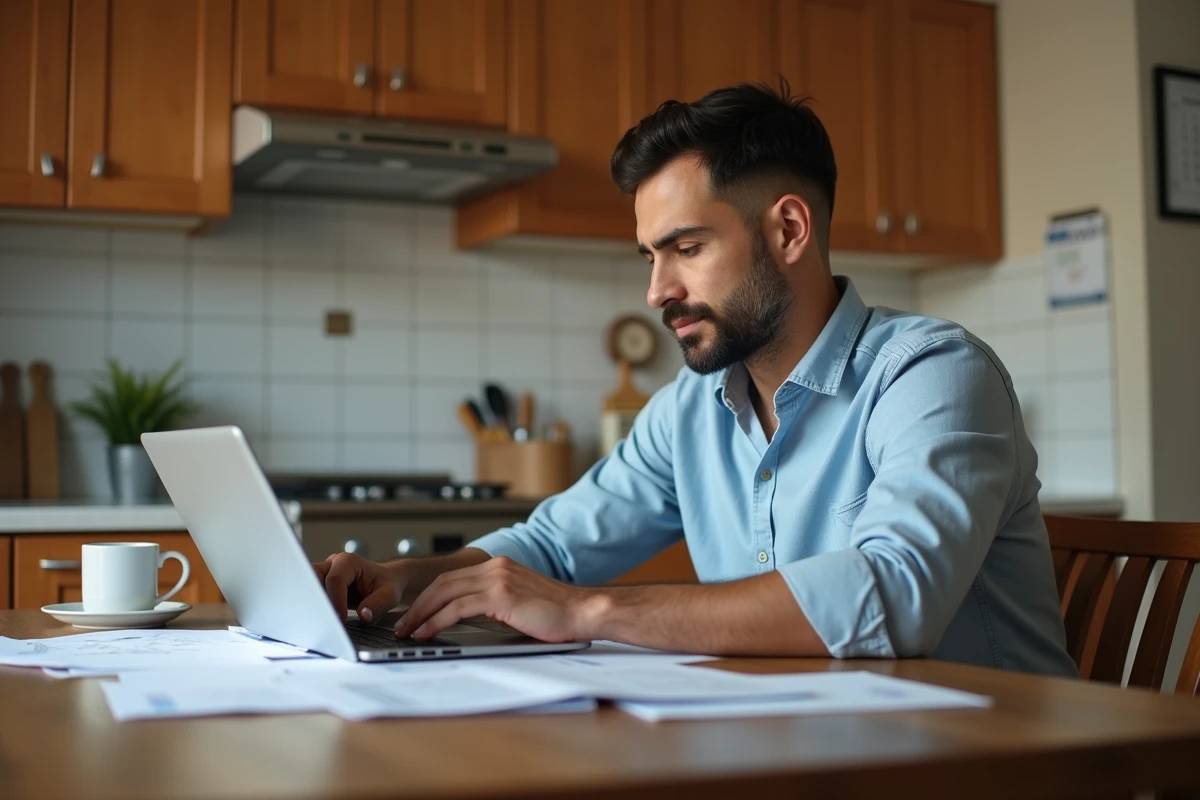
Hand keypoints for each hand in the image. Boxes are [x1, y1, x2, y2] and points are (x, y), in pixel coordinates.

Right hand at [314, 552, 404, 623]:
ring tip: (322, 620)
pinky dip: (315, 606)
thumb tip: (363, 616)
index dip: (336, 600)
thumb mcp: (390, 595)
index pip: (335, 579)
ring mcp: (325, 573)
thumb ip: (377, 604)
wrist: (387, 581)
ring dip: (314, 603)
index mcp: (348, 561)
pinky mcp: (321, 584)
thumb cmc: (387, 584)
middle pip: (313, 578)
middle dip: (316, 599)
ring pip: (308, 586)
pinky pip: (312, 595)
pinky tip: (322, 619)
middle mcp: (333, 564)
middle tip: (324, 619)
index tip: (341, 619)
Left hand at [394, 557, 595, 642]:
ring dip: (422, 614)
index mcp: (499, 566)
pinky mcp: (501, 595)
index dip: (429, 596)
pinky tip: (427, 633)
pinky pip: (458, 608)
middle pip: (443, 582)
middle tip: (403, 625)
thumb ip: (496, 602)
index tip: (416, 613)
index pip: (453, 577)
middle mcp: (496, 567)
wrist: (584, 612)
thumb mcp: (520, 602)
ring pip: (445, 593)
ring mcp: (498, 579)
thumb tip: (469, 618)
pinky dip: (437, 620)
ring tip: (409, 632)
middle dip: (419, 605)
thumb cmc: (559, 614)